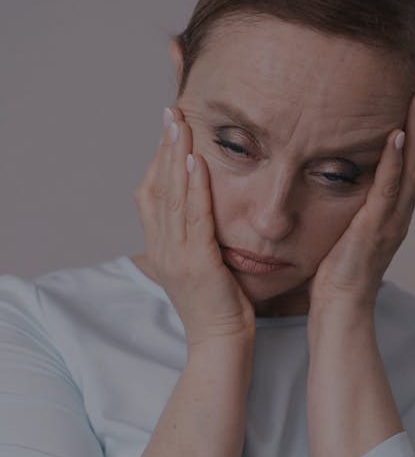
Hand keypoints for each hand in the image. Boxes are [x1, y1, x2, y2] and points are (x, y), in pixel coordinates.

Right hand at [133, 107, 255, 347]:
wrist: (219, 346)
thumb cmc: (218, 308)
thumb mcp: (200, 267)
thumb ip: (194, 239)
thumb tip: (199, 215)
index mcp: (160, 248)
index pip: (152, 193)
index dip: (158, 158)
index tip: (168, 127)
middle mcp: (161, 248)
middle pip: (158, 187)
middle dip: (164, 146)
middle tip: (171, 110)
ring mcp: (176, 256)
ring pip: (173, 197)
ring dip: (176, 156)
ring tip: (181, 123)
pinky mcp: (197, 264)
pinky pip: (195, 219)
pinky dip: (195, 187)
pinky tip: (197, 161)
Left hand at [307, 78, 414, 314]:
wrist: (338, 308)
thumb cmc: (336, 270)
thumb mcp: (346, 226)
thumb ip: (352, 202)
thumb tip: (337, 172)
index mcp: (393, 210)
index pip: (414, 161)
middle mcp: (399, 212)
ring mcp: (391, 221)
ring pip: (413, 169)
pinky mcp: (374, 230)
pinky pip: (387, 191)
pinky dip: (394, 162)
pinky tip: (396, 135)